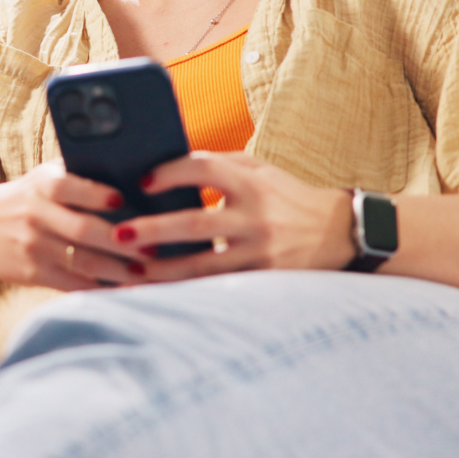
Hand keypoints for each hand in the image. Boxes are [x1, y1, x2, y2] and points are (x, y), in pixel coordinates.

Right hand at [0, 161, 154, 290]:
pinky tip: (122, 289)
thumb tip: (134, 174)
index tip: (124, 200)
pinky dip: (99, 289)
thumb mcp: (43, 178)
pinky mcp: (31, 272)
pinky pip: (71, 284)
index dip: (97, 194)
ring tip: (145, 273)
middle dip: (121, 241)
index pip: (69, 187)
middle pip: (83, 230)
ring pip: (82, 261)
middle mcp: (35, 214)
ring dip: (118, 270)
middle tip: (152, 248)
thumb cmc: (25, 198)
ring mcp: (32, 246)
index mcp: (42, 184)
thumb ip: (78, 174)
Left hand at [112, 151, 356, 280]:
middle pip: (196, 223)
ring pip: (203, 266)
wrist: (339, 232)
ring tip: (128, 271)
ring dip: (162, 270)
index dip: (170, 173)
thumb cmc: (285, 195)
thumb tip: (163, 163)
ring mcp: (260, 253)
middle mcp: (255, 218)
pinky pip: (217, 288)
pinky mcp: (263, 280)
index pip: (204, 170)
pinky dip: (187, 292)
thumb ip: (217, 164)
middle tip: (119, 233)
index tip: (142, 183)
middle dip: (154, 230)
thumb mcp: (258, 169)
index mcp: (251, 183)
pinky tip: (158, 295)